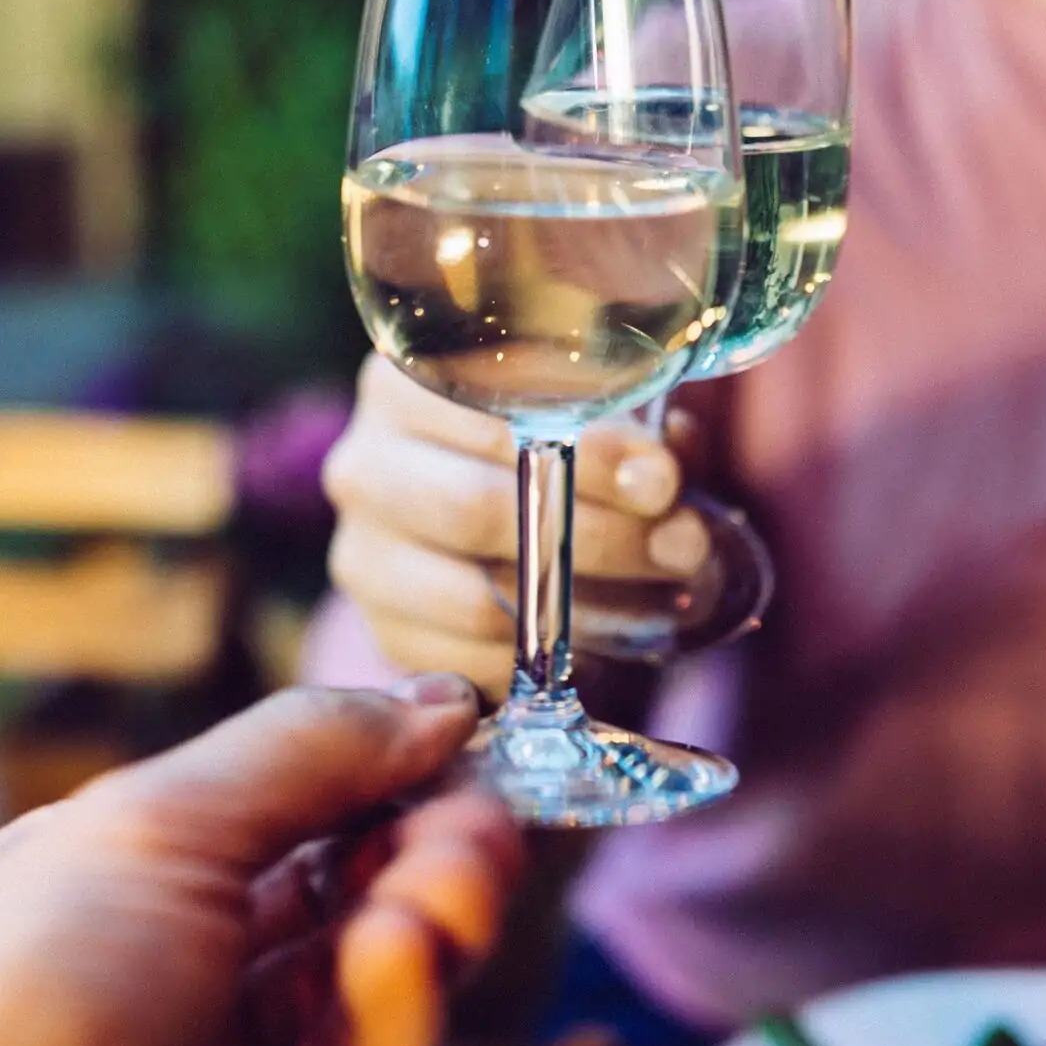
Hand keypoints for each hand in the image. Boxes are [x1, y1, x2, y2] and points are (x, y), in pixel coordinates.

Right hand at [320, 355, 716, 687]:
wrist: (499, 523)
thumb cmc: (555, 452)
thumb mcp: (599, 420)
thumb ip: (634, 432)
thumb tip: (657, 473)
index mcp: (404, 382)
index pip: (488, 411)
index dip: (586, 446)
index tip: (663, 478)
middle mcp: (364, 465)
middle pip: (475, 508)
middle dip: (597, 534)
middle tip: (682, 546)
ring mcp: (364, 557)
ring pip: (475, 598)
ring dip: (585, 608)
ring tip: (660, 600)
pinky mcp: (386, 635)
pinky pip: (471, 663)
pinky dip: (546, 662)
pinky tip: (600, 643)